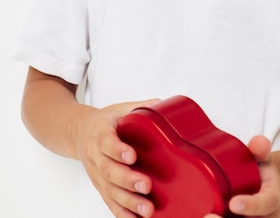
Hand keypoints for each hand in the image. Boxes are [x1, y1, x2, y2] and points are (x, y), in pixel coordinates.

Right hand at [75, 100, 159, 217]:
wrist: (80, 133)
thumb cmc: (104, 123)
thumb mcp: (119, 109)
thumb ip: (141, 108)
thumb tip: (165, 105)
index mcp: (100, 132)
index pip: (106, 141)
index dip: (117, 150)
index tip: (132, 155)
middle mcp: (96, 155)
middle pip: (108, 171)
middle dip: (128, 180)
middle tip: (146, 185)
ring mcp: (96, 174)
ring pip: (109, 190)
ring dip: (128, 201)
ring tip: (146, 208)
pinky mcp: (100, 187)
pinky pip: (109, 202)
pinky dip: (121, 213)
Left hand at [205, 135, 279, 217]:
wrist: (262, 185)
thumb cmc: (259, 170)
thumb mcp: (262, 157)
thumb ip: (260, 149)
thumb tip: (259, 143)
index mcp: (273, 198)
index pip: (266, 204)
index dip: (251, 206)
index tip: (233, 203)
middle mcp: (266, 217)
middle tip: (209, 217)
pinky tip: (198, 217)